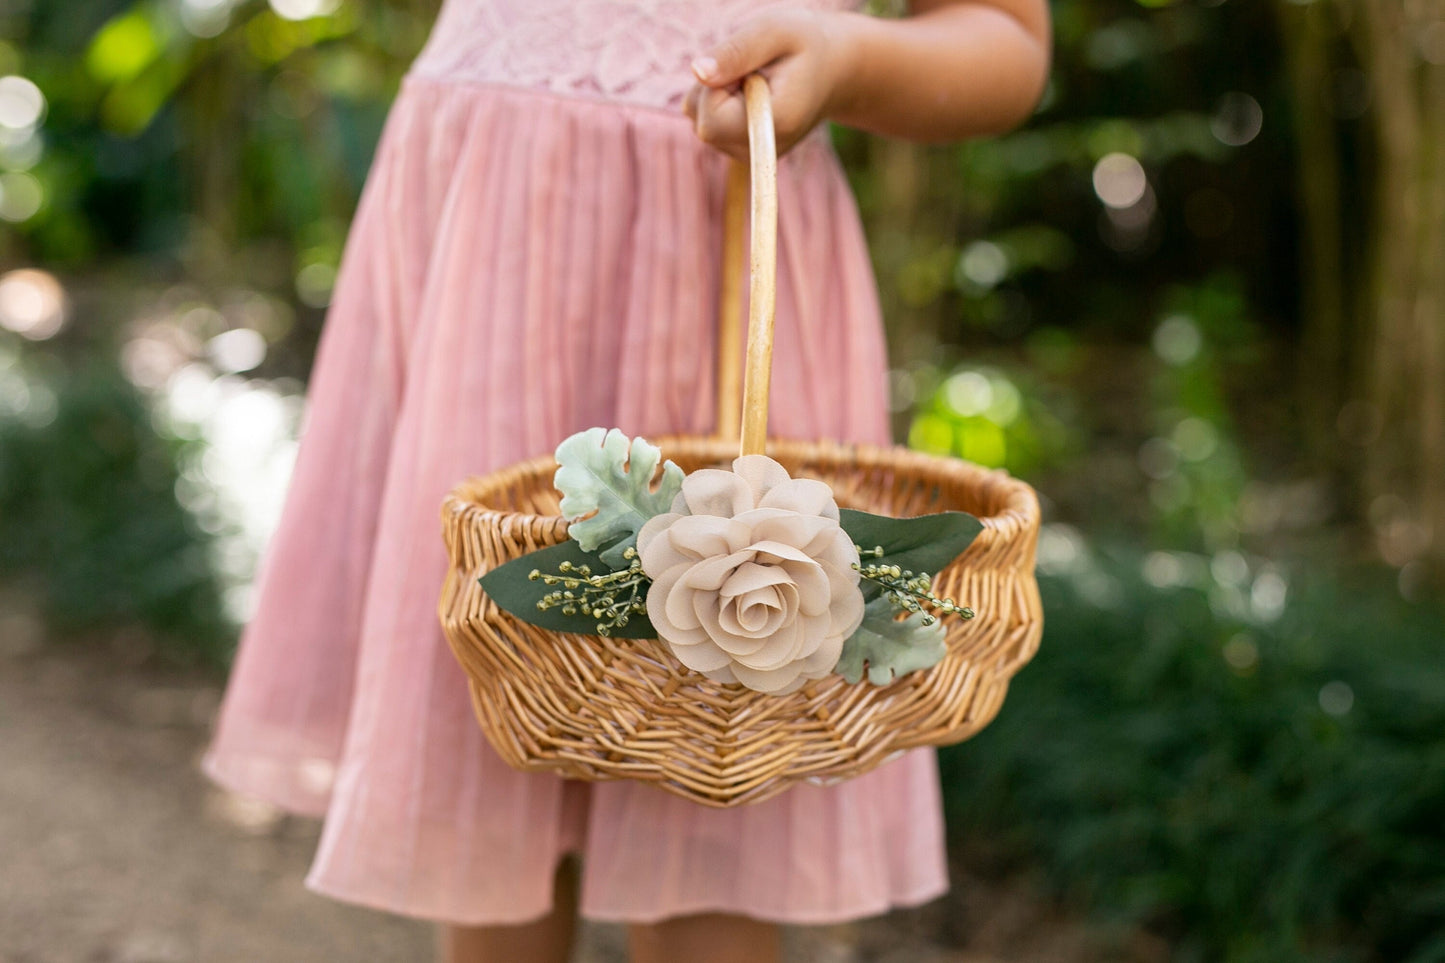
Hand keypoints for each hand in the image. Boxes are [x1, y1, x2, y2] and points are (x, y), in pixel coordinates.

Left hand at [682, 9, 855, 160]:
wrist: (832, 70)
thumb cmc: (805, 44)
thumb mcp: (775, 32)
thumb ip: (736, 52)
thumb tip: (698, 72)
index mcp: (775, 125)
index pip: (712, 119)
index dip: (718, 86)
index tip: (747, 66)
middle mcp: (762, 150)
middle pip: (703, 123)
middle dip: (714, 88)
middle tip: (752, 70)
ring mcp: (750, 154)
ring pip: (701, 122)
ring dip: (716, 92)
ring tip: (754, 79)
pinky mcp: (741, 149)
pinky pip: (706, 123)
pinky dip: (719, 101)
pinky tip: (749, 91)